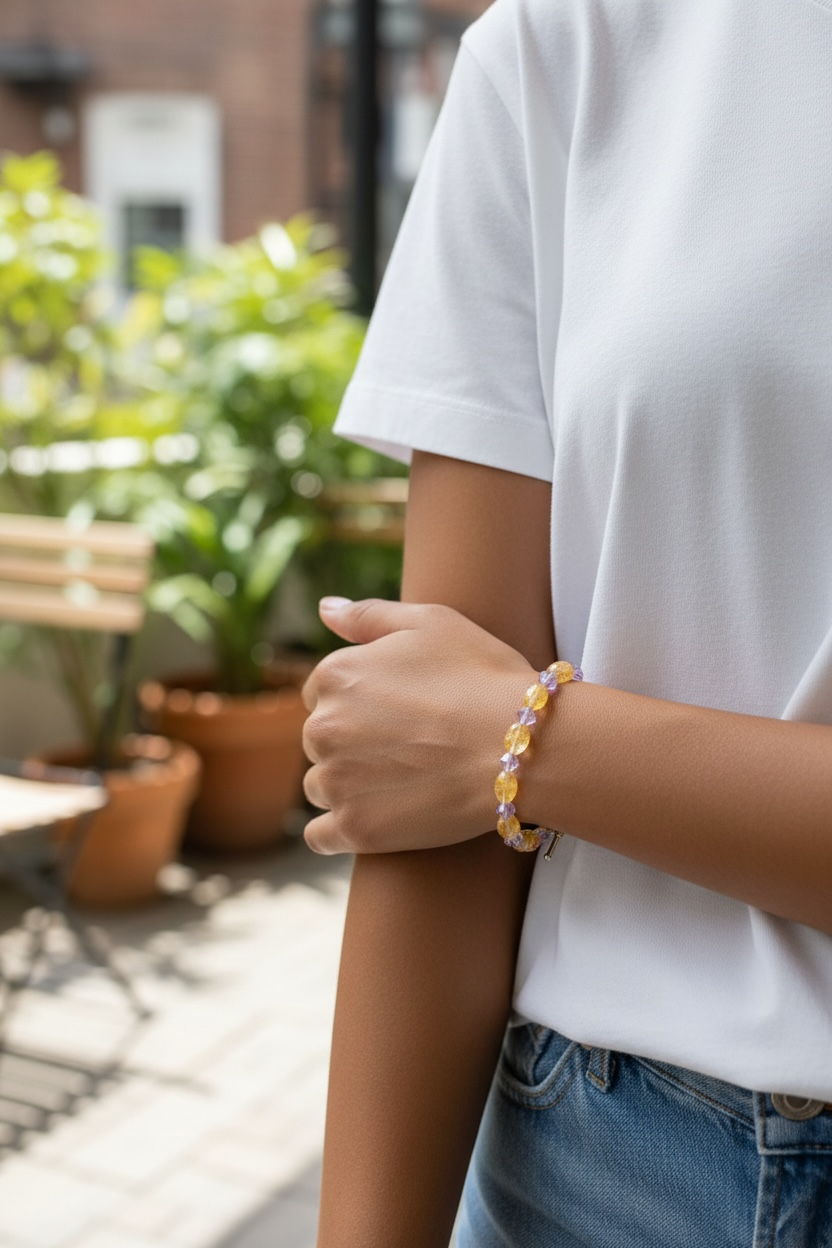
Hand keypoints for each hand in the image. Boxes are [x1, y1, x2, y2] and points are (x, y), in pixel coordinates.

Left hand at [301, 597, 535, 853]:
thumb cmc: (484, 677)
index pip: (321, 692)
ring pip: (320, 785)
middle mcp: (321, 728)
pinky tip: (372, 820)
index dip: (359, 701)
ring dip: (348, 785)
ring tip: (400, 783)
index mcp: (335, 675)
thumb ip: (369, 615)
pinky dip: (338, 830)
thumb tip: (324, 609)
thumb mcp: (431, 623)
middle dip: (352, 742)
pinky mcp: (356, 829)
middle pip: (320, 739)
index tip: (395, 713)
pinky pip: (320, 836)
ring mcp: (336, 782)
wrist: (522, 747)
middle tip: (406, 747)